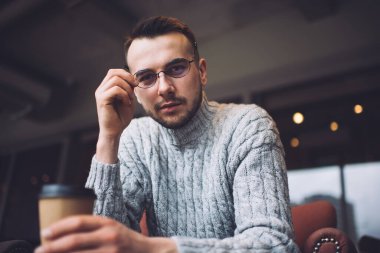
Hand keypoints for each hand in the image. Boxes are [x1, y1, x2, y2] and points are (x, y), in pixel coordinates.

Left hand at [34, 215, 177, 252]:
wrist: (149, 252)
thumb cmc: (126, 239)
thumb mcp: (111, 227)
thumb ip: (92, 228)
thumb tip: (63, 233)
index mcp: (107, 223)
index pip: (79, 222)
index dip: (59, 227)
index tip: (45, 232)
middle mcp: (109, 235)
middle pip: (75, 240)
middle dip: (53, 246)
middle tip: (38, 249)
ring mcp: (111, 252)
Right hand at [95, 69, 136, 162]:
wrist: (115, 131)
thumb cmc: (121, 117)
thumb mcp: (128, 99)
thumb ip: (129, 88)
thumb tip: (133, 78)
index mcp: (106, 88)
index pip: (114, 72)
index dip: (126, 74)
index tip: (136, 84)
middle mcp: (101, 89)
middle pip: (113, 73)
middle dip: (128, 78)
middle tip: (135, 88)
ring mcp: (100, 94)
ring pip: (116, 80)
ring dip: (127, 89)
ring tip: (129, 100)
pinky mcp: (102, 100)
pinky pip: (115, 90)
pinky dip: (124, 95)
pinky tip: (126, 103)